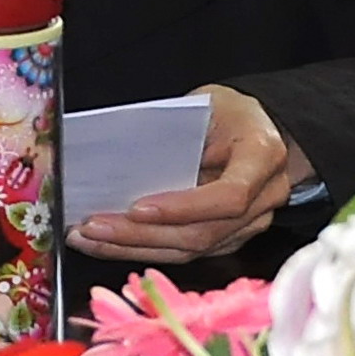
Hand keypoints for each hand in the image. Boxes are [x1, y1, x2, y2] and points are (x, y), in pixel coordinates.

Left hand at [70, 84, 303, 262]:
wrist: (259, 128)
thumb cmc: (228, 111)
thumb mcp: (205, 104)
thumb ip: (173, 133)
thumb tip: (120, 161)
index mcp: (262, 156)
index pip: (228, 197)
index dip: (182, 208)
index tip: (137, 208)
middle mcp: (264, 198)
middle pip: (203, 233)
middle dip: (142, 235)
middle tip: (93, 226)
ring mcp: (250, 225)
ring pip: (191, 250)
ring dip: (134, 247)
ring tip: (89, 238)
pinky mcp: (229, 240)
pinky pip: (185, 252)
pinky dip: (144, 249)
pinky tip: (110, 243)